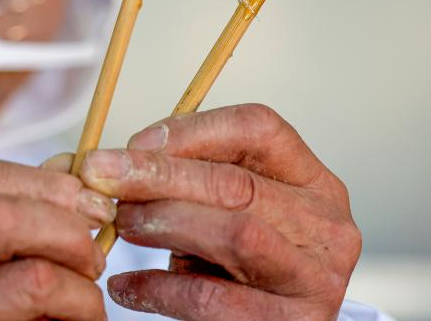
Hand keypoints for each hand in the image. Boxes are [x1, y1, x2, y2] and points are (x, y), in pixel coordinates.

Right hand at [0, 158, 114, 319]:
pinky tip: (71, 319)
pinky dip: (70, 313)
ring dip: (78, 284)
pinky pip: (31, 320)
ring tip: (87, 298)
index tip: (92, 204)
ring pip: (30, 277)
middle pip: (2, 217)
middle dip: (68, 232)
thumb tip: (71, 172)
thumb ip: (6, 210)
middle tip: (94, 258)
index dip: (47, 184)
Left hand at [80, 104, 360, 319]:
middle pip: (238, 184)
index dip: (191, 130)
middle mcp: (327, 226)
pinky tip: (127, 285)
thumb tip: (119, 158)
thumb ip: (193, 176)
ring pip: (234, 234)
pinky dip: (159, 288)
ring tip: (122, 225)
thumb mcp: (229, 209)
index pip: (260, 129)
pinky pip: (213, 300)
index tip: (134, 143)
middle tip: (103, 178)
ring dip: (163, 223)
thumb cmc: (241, 264)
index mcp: (315, 181)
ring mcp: (315, 278)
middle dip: (160, 176)